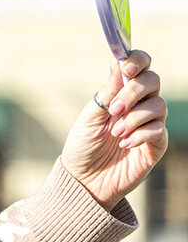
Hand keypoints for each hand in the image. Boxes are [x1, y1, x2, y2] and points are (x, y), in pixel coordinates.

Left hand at [61, 50, 167, 209]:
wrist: (83, 181)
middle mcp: (139, 105)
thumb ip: (107, 91)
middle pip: (153, 81)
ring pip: (158, 105)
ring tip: (115, 133)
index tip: (127, 68)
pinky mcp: (155, 145)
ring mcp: (149, 124)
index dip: (138, 60)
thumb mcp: (90, 117)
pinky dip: (140, 135)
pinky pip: (158, 130)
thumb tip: (117, 61)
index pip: (140, 67)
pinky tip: (124, 144)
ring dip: (134, 117)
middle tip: (113, 110)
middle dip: (133, 92)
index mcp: (121, 94)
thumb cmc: (83, 147)